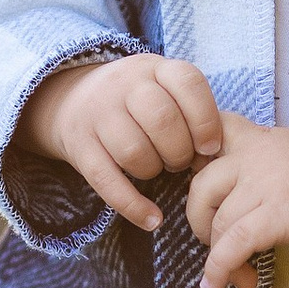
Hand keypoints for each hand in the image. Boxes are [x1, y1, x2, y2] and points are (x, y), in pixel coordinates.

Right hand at [19, 53, 222, 229]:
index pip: (188, 83)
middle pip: (162, 120)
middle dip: (180, 151)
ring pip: (134, 151)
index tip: (210, 146)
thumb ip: (191, 110)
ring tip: (157, 168)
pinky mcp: (79, 145)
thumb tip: (217, 155)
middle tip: (181, 161)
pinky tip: (152, 219)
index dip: (206, 119)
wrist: (72, 98)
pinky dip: (133, 206)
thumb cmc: (137, 101)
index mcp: (154, 68)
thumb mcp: (163, 87)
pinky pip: (106, 181)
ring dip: (153, 170)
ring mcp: (97, 113)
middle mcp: (124, 85)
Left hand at [186, 120, 288, 287]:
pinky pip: (235, 243)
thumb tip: (241, 199)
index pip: (214, 129)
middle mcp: (261, 154)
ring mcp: (270, 182)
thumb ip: (271, 167)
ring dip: (218, 257)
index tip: (205, 192)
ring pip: (217, 220)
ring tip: (238, 277)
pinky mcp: (283, 213)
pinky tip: (218, 285)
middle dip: (201, 224)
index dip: (195, 158)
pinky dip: (220, 267)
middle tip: (220, 247)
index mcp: (266, 138)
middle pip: (201, 185)